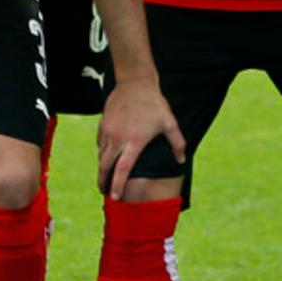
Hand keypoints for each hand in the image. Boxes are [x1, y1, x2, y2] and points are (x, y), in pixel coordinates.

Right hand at [97, 76, 185, 197]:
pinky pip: (99, 144)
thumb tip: (181, 161)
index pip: (122, 169)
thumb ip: (177, 143)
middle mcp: (118, 139)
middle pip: (105, 167)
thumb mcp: (169, 123)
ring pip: (101, 156)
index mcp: (134, 142)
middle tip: (104, 191)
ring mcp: (108, 132)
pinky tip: (107, 155)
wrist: (135, 83)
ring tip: (105, 176)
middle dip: (103, 181)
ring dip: (102, 167)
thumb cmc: (154, 104)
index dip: (117, 185)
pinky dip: (102, 152)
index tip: (114, 197)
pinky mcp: (102, 125)